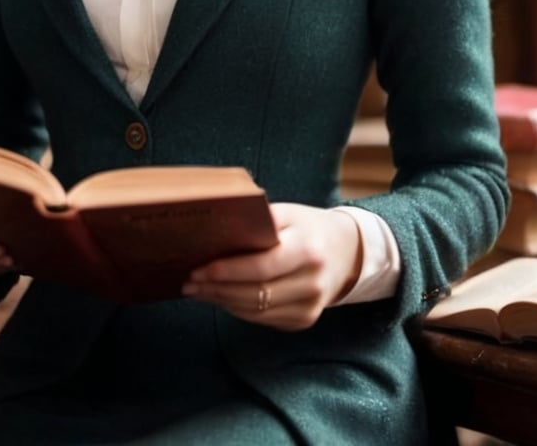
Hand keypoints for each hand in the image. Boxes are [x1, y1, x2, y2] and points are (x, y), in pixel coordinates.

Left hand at [181, 202, 362, 329]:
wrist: (347, 252)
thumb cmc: (308, 227)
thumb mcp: (288, 214)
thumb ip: (258, 222)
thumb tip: (217, 232)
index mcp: (308, 250)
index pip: (262, 267)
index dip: (227, 271)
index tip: (198, 270)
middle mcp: (312, 282)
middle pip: (255, 293)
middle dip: (217, 289)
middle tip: (189, 283)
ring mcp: (310, 307)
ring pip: (256, 311)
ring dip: (223, 302)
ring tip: (198, 291)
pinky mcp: (304, 321)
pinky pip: (263, 319)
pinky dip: (238, 310)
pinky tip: (221, 298)